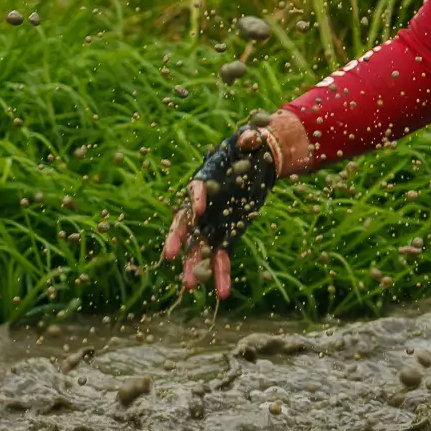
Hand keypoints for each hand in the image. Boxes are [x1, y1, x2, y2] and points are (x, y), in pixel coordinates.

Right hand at [161, 121, 281, 298]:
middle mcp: (204, 205)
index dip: (196, 198)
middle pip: (186, 224)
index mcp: (207, 180)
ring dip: (195, 265)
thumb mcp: (251, 139)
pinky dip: (222, 275)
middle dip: (178, 240)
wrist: (260, 162)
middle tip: (170, 255)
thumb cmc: (250, 148)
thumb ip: (249, 139)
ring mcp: (213, 223)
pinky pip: (222, 257)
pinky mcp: (227, 235)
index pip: (196, 189)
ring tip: (190, 286)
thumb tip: (252, 137)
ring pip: (199, 247)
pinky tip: (223, 294)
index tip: (197, 208)